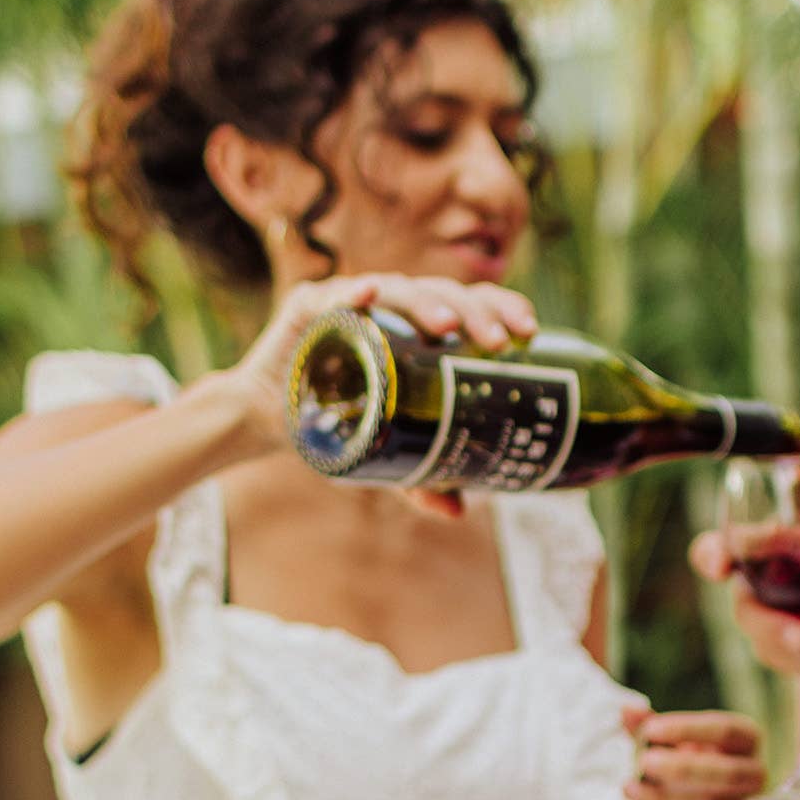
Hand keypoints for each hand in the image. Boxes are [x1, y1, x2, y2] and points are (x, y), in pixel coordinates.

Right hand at [220, 274, 540, 520]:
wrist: (270, 420)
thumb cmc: (335, 422)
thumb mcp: (385, 452)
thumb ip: (420, 478)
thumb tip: (457, 511)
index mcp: (417, 327)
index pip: (468, 303)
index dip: (500, 307)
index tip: (529, 332)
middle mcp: (390, 306)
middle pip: (442, 293)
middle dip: (475, 312)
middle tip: (498, 343)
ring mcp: (350, 301)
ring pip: (397, 288)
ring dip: (425, 302)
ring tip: (448, 328)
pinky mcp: (309, 308)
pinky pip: (331, 297)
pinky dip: (350, 295)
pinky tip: (367, 295)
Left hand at [624, 707, 766, 799]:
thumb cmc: (678, 763)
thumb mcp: (665, 741)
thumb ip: (649, 725)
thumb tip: (627, 711)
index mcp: (746, 738)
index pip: (726, 730)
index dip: (688, 730)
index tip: (650, 730)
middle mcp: (756, 773)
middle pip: (728, 773)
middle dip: (682, 769)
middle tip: (643, 762)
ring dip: (667, 799)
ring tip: (631, 789)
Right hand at [686, 526, 799, 677]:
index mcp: (763, 547)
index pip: (719, 547)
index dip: (712, 556)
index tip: (722, 567)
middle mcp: (754, 586)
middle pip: (745, 609)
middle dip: (774, 628)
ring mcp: (765, 624)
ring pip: (774, 643)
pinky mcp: (780, 654)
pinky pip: (798, 663)